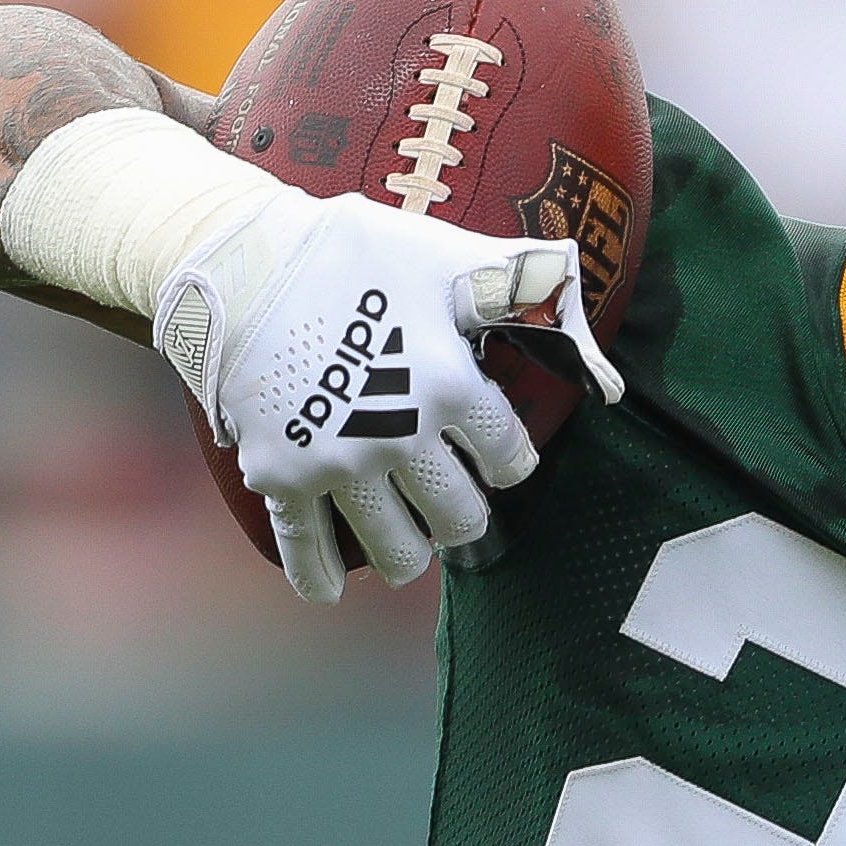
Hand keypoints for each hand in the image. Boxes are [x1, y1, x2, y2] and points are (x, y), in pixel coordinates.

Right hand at [158, 188, 621, 600]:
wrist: (240, 260)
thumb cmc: (351, 253)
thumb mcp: (445, 257)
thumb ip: (526, 293)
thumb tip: (605, 365)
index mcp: (448, 382)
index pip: (507, 457)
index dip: (506, 459)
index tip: (494, 456)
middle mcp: (399, 433)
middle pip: (458, 516)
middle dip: (460, 511)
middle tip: (448, 499)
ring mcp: (339, 462)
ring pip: (398, 551)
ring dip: (408, 551)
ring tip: (407, 540)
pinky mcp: (282, 476)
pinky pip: (307, 549)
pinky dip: (319, 578)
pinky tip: (330, 592)